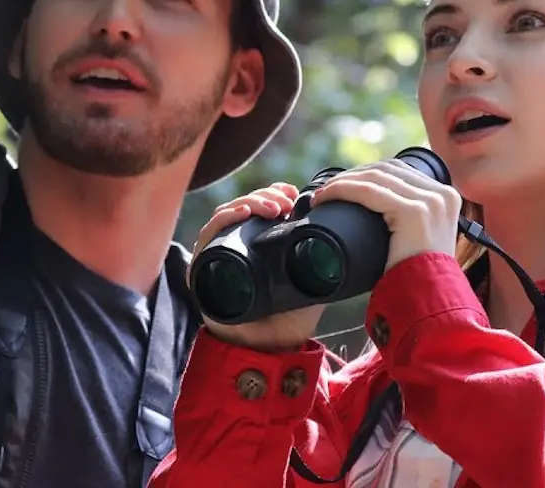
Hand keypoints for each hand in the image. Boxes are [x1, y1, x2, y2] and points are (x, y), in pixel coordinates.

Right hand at [190, 184, 325, 352]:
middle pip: (242, 208)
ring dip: (248, 203)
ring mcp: (216, 258)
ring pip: (226, 216)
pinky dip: (223, 221)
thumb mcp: (312, 285)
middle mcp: (233, 248)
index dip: (273, 194)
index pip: (259, 210)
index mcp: (255, 247)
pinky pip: (207, 238)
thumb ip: (322, 266)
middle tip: (285, 200)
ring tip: (272, 206)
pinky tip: (243, 213)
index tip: (293, 192)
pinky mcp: (201, 272)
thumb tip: (343, 243)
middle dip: (264, 195)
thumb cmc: (288, 321)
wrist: (269, 353)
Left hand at [311, 159, 461, 272]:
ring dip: (342, 181)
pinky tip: (326, 197)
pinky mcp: (415, 212)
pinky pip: (368, 191)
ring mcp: (431, 202)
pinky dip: (342, 190)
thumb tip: (375, 213)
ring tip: (323, 194)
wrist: (429, 302)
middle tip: (328, 189)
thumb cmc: (417, 278)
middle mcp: (442, 194)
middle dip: (353, 175)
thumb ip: (407, 221)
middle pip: (386, 169)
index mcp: (446, 197)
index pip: (398, 171)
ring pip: (374, 177)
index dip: (366, 173)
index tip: (342, 184)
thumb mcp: (418, 239)